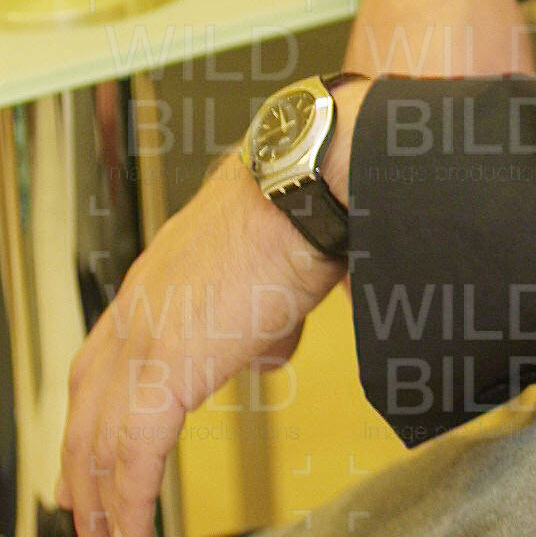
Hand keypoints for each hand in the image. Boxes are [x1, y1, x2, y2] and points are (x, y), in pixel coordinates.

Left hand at [56, 150, 343, 536]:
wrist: (298, 191)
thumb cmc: (293, 213)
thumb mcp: (264, 273)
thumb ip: (252, 322)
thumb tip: (265, 356)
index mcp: (155, 281)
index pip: (99, 361)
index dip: (87, 411)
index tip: (85, 450)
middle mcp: (137, 307)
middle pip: (86, 404)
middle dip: (79, 463)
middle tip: (80, 508)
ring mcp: (146, 336)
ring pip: (100, 438)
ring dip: (100, 495)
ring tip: (107, 536)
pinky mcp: (168, 369)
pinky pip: (134, 455)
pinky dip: (128, 501)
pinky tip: (132, 530)